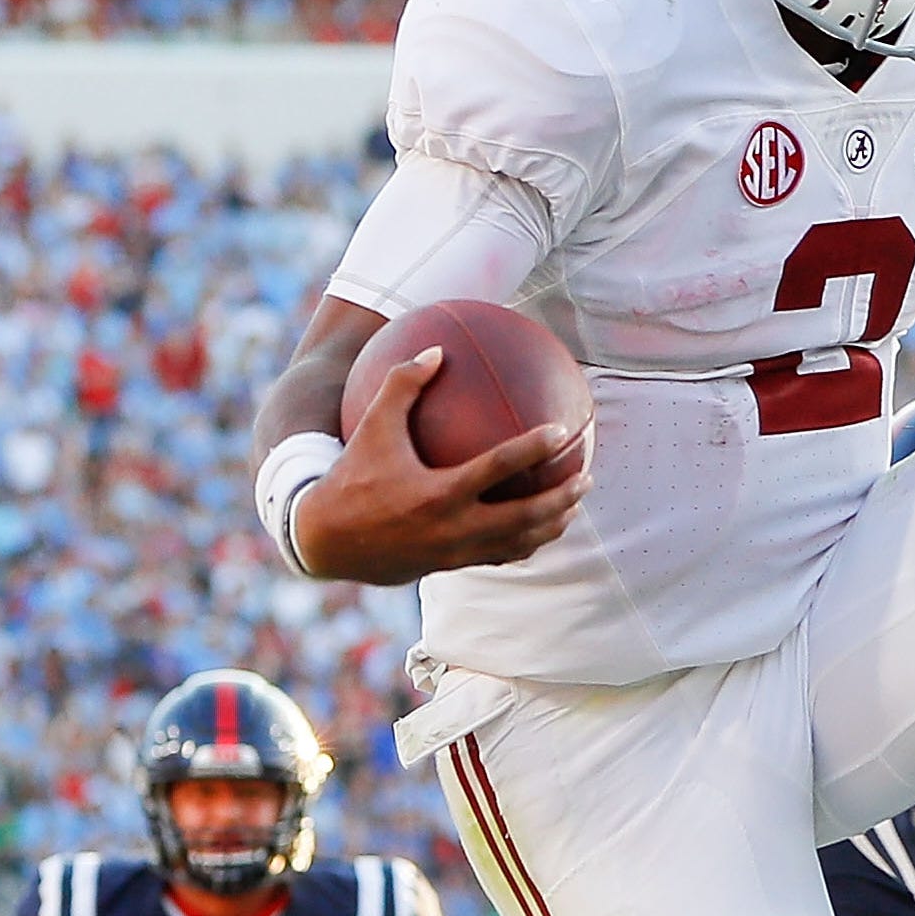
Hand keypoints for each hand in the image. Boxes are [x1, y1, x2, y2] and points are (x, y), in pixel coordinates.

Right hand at [290, 346, 590, 584]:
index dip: (533, 448)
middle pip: (524, 517)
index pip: (498, 468)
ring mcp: (457, 552)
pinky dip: (526, 543)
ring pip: (519, 543)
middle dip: (561, 499)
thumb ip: (403, 385)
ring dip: (552, 525)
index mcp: (438, 493)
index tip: (561, 430)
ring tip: (574, 505)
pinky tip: (541, 527)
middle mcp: (453, 527)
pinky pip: (501, 556)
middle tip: (586, 477)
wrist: (328, 541)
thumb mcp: (371, 426)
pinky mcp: (453, 565)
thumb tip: (437, 350)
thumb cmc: (352, 476)